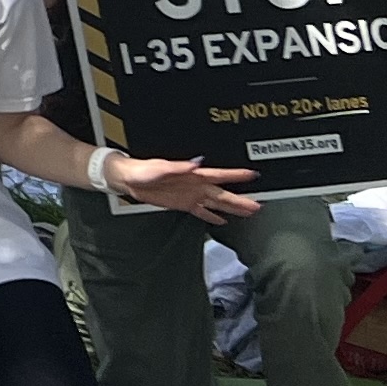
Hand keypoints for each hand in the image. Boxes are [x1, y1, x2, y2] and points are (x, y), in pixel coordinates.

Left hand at [107, 152, 259, 226]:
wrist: (129, 179)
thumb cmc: (142, 170)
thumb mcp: (160, 168)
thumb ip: (179, 167)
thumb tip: (196, 164)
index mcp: (192, 174)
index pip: (219, 175)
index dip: (235, 176)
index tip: (252, 175)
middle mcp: (194, 185)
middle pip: (222, 193)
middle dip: (240, 200)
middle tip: (257, 205)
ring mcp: (190, 194)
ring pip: (216, 203)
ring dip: (231, 209)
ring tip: (248, 212)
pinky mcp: (183, 203)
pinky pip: (202, 211)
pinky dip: (212, 217)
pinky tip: (222, 221)